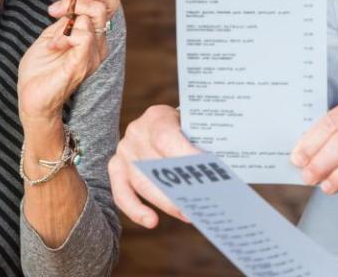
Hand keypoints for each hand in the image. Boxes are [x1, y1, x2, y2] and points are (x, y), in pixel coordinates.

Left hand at [17, 0, 119, 121]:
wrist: (32, 99)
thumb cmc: (40, 70)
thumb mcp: (52, 35)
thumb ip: (66, 18)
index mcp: (93, 36)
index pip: (109, 5)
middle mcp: (98, 45)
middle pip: (105, 7)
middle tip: (57, 8)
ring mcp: (93, 55)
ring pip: (93, 18)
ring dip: (66, 20)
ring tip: (52, 39)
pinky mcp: (83, 64)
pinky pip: (83, 37)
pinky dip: (64, 36)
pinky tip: (54, 46)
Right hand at [109, 105, 201, 227]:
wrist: (168, 123)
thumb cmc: (187, 129)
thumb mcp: (196, 127)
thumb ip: (204, 143)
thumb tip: (221, 170)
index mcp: (157, 116)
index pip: (166, 137)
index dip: (184, 155)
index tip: (205, 171)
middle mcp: (136, 131)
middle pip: (154, 164)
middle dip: (178, 186)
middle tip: (200, 202)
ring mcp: (124, 150)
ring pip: (141, 182)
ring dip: (165, 202)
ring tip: (187, 214)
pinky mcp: (116, 167)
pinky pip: (121, 193)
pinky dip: (135, 209)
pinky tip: (152, 221)